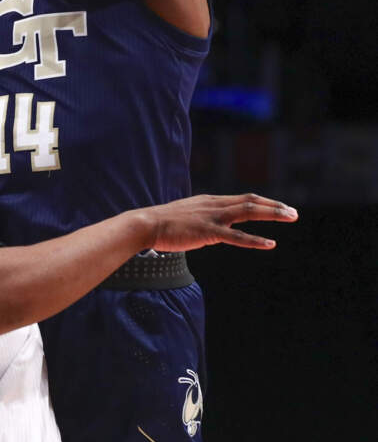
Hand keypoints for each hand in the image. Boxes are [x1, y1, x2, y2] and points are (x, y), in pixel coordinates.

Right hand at [143, 193, 297, 251]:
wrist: (147, 224)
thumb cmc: (164, 223)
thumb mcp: (188, 216)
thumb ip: (203, 219)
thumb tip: (212, 229)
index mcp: (210, 201)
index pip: (243, 198)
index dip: (263, 202)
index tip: (279, 207)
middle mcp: (214, 205)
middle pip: (250, 201)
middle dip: (274, 206)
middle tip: (294, 212)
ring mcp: (212, 217)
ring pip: (248, 211)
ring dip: (272, 213)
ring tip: (291, 217)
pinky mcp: (208, 231)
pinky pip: (236, 236)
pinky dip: (254, 239)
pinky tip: (270, 243)